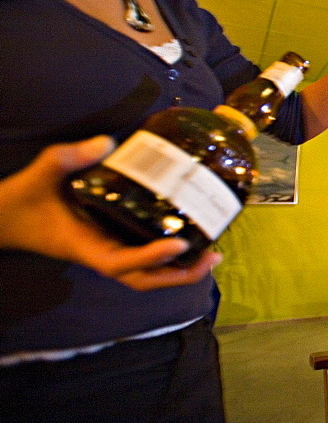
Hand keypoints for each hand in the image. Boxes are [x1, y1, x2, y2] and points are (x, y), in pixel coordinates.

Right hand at [0, 137, 220, 290]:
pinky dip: (169, 259)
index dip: (151, 258)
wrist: (4, 218)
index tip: (179, 244)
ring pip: (147, 275)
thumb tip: (107, 142)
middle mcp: (100, 254)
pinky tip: (193, 240)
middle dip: (180, 274)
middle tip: (213, 254)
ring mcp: (107, 252)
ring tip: (212, 253)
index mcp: (84, 246)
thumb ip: (70, 157)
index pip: (120, 262)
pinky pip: (144, 260)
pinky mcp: (112, 244)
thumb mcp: (42, 172)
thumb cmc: (22, 198)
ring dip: (180, 271)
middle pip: (145, 280)